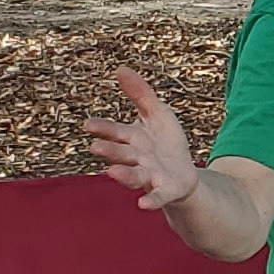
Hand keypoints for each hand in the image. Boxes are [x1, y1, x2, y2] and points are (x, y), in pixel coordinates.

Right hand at [83, 69, 200, 209]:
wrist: (185, 173)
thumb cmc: (166, 143)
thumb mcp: (157, 113)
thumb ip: (140, 93)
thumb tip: (120, 68)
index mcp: (133, 138)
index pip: (116, 131)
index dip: (103, 128)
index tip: (88, 125)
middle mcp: (138, 158)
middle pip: (122, 153)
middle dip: (110, 150)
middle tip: (95, 147)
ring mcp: (150, 175)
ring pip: (134, 175)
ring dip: (123, 174)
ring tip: (111, 172)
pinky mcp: (165, 190)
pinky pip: (157, 196)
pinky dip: (150, 200)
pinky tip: (143, 205)